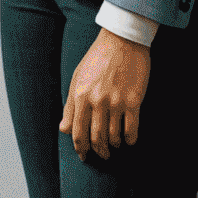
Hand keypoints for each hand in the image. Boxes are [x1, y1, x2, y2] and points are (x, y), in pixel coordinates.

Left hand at [59, 30, 150, 160]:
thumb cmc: (97, 58)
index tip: (84, 157)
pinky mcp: (134, 101)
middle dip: (99, 151)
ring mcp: (116, 102)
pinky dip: (129, 140)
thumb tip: (63, 129)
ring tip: (115, 145)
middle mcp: (97, 101)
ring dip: (114, 146)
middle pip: (97, 138)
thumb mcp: (77, 78)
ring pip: (114, 137)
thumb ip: (70, 105)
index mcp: (80, 95)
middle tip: (103, 155)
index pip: (78, 132)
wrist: (122, 40)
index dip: (81, 149)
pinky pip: (131, 130)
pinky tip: (128, 140)